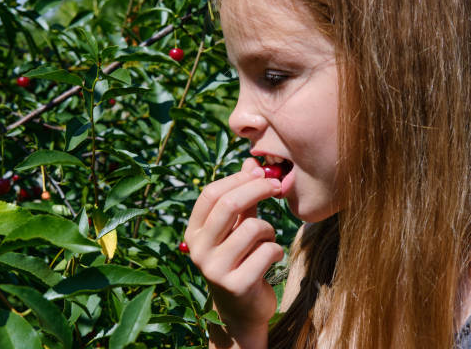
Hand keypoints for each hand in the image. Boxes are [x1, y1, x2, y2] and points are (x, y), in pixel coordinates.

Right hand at [185, 158, 283, 338]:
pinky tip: (271, 259)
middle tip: (276, 187)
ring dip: (269, 228)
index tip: (260, 173)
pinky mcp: (237, 285)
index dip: (238, 178)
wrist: (241, 309)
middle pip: (229, 204)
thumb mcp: (237, 227)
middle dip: (258, 189)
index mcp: (194, 231)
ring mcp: (215, 269)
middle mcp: (199, 249)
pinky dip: (276, 250)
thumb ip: (243, 197)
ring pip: (253, 227)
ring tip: (267, 239)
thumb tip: (251, 160)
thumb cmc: (240, 259)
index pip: (211, 193)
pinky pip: (268, 251)